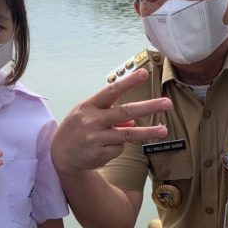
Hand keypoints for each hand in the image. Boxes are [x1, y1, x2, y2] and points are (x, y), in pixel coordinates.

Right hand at [51, 68, 171, 174]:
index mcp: (89, 106)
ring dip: (148, 132)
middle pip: (125, 112)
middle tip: (167, 103)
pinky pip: (119, 148)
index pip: (111, 91)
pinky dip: (119, 146)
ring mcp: (96, 139)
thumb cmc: (77, 128)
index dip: (128, 82)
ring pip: (128, 135)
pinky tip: (106, 147)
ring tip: (164, 130)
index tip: (144, 73)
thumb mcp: (88, 114)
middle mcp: (92, 121)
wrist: (60, 154)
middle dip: (148, 107)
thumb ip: (109, 112)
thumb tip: (133, 119)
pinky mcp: (100, 154)